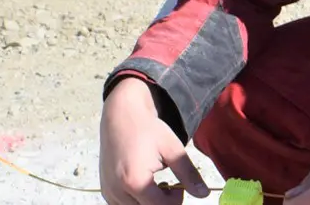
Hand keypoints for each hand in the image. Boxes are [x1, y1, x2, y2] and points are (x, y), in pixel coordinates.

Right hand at [99, 77, 208, 204]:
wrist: (121, 114)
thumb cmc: (147, 129)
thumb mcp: (173, 149)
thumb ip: (189, 174)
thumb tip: (204, 194)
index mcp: (135, 181)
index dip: (175, 200)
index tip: (179, 187)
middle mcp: (118, 190)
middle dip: (162, 203)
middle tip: (169, 187)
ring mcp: (109, 191)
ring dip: (149, 203)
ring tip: (154, 184)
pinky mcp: (105, 189)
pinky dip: (135, 201)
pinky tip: (142, 185)